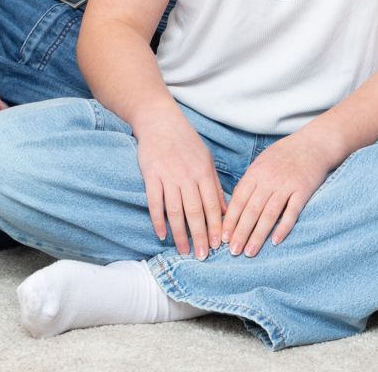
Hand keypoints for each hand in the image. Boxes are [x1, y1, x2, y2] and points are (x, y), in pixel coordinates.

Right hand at [134, 107, 225, 258]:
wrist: (160, 121)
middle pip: (195, 211)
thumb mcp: (206, 159)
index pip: (212, 204)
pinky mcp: (151, 176)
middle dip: (200, 236)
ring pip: (175, 211)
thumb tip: (226, 210)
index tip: (219, 245)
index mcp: (203, 172)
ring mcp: (168, 176)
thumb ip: (215, 185)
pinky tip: (161, 235)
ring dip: (180, 234)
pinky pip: (155, 202)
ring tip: (183, 251)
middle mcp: (187, 176)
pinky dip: (158, 220)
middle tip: (202, 256)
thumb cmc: (186, 142)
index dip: (215, 226)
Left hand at [221, 131, 334, 257]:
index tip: (223, 238)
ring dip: (258, 235)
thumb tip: (233, 205)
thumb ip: (249, 182)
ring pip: (269, 214)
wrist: (314, 143)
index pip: (239, 200)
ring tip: (250, 252)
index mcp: (256, 172)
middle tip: (233, 252)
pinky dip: (283, 227)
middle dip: (241, 232)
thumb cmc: (285, 154)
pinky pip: (292, 212)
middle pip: (252, 210)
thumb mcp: (262, 162)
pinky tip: (275, 241)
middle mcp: (269, 179)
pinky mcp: (303, 190)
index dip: (230, 220)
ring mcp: (286, 185)